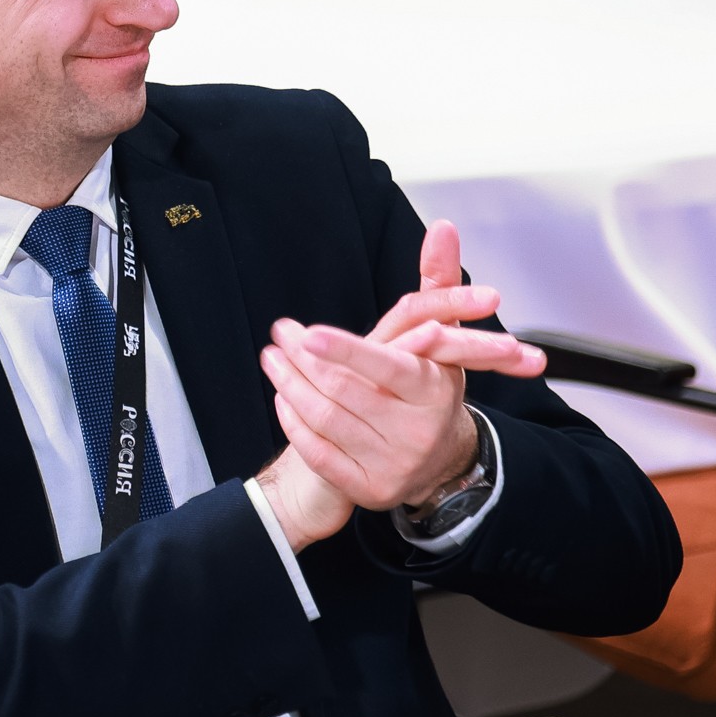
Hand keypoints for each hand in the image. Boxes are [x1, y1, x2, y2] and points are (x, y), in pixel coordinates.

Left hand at [258, 221, 541, 537]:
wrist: (435, 458)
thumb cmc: (428, 385)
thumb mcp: (439, 335)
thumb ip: (436, 282)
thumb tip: (443, 228)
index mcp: (435, 389)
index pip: (385, 367)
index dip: (344, 350)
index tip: (307, 333)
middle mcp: (417, 431)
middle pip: (342, 390)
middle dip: (302, 359)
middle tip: (279, 334)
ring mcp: (393, 464)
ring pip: (323, 419)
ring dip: (289, 384)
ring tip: (272, 358)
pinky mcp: (368, 488)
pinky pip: (317, 452)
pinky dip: (293, 422)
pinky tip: (283, 398)